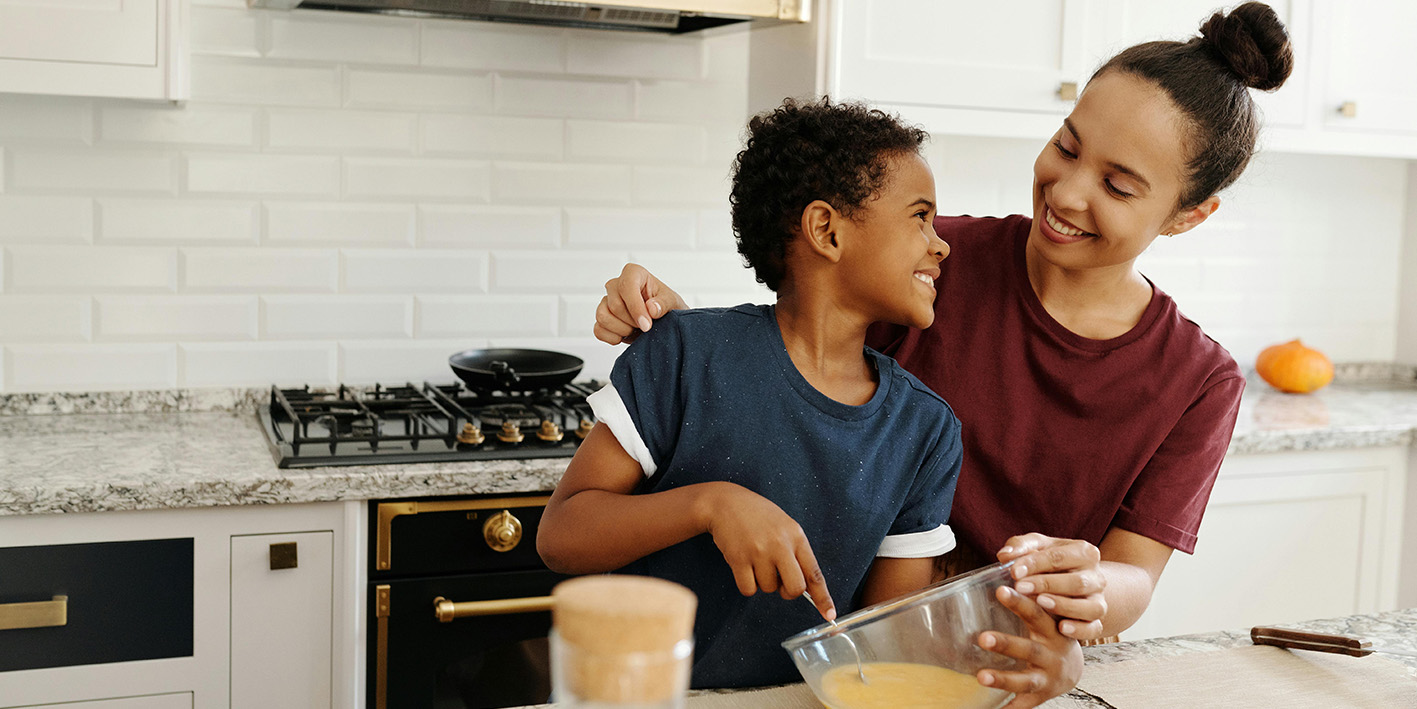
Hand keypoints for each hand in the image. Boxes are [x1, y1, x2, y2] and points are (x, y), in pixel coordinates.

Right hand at [594, 263, 686, 344]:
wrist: (662, 322)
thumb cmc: (666, 307)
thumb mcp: (673, 302)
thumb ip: (664, 303)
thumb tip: (652, 308)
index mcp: (634, 273)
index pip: (627, 286)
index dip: (636, 308)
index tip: (647, 325)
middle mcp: (616, 285)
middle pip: (615, 305)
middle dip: (632, 321)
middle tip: (646, 326)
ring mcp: (606, 301)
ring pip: (603, 317)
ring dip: (622, 329)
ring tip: (635, 329)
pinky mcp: (602, 317)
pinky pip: (598, 329)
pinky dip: (612, 338)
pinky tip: (626, 335)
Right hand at [704, 483, 835, 620]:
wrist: (725, 503)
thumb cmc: (757, 516)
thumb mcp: (785, 526)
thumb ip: (795, 551)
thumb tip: (804, 585)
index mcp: (796, 536)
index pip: (814, 573)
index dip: (823, 597)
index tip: (829, 615)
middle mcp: (780, 545)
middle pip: (795, 588)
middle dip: (788, 592)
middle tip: (780, 582)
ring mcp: (759, 552)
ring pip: (769, 589)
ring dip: (763, 582)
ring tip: (755, 560)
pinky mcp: (739, 559)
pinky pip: (749, 589)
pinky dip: (746, 584)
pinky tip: (743, 566)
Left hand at [977, 586, 1083, 707]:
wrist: (1071, 666)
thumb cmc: (1049, 628)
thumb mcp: (1045, 605)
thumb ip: (1027, 584)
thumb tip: (1003, 554)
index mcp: (1052, 627)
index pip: (1037, 612)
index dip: (1021, 603)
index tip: (1002, 590)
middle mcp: (1053, 652)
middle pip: (1031, 649)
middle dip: (1007, 644)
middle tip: (982, 638)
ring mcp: (1048, 677)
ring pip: (1026, 679)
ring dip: (1004, 678)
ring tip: (980, 676)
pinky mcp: (1042, 696)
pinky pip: (1025, 704)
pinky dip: (1010, 708)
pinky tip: (990, 708)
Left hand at [998, 533, 1106, 639]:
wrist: (1070, 586)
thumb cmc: (1048, 563)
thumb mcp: (1036, 548)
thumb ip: (1020, 547)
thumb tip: (1004, 556)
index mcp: (1083, 552)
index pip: (1060, 556)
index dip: (1036, 563)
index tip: (1014, 571)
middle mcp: (1096, 577)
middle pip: (1078, 581)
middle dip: (1047, 584)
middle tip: (1021, 587)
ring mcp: (1098, 601)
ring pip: (1091, 606)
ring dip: (1065, 606)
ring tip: (1040, 603)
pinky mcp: (1096, 622)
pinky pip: (1094, 629)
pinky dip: (1080, 630)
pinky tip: (1062, 628)